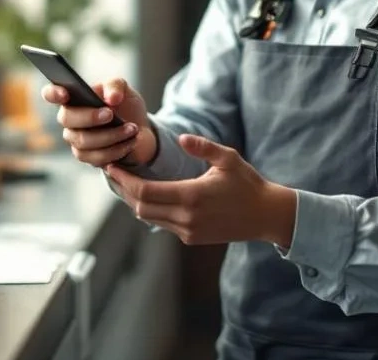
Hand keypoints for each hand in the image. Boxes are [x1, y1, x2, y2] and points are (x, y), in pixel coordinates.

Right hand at [46, 78, 157, 167]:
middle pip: (66, 118)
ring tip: (132, 129)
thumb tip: (111, 98)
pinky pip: (96, 157)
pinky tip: (130, 142)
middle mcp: (69, 118)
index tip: (64, 94)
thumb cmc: (125, 106)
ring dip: (111, 135)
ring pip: (83, 140)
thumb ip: (115, 85)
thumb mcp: (124, 89)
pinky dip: (117, 149)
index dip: (53, 93)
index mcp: (73, 97)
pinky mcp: (87, 157)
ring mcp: (76, 139)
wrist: (140, 129)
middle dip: (90, 117)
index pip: (52, 93)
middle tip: (111, 114)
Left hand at [105, 134, 297, 247]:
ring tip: (125, 182)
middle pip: (140, 207)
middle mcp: (186, 218)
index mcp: (192, 196)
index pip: (144, 192)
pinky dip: (151, 210)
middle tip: (113, 172)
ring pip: (149, 217)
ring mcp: (188, 231)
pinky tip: (148, 195)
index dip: (124, 180)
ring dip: (135, 201)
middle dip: (124, 190)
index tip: (112, 167)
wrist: (265, 216)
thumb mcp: (228, 158)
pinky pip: (162, 223)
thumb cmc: (248, 183)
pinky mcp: (191, 238)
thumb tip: (181, 138)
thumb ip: (203, 147)